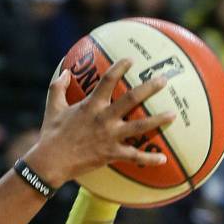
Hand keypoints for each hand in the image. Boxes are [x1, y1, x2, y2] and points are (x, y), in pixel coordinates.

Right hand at [26, 59, 174, 186]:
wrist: (50, 162)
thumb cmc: (51, 135)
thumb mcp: (52, 109)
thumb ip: (58, 88)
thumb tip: (65, 72)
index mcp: (90, 105)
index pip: (107, 80)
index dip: (120, 68)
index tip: (131, 60)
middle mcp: (104, 118)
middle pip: (131, 99)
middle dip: (149, 88)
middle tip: (164, 80)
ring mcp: (109, 136)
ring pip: (139, 127)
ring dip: (158, 120)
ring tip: (173, 114)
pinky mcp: (111, 154)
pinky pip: (134, 157)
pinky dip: (148, 159)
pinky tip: (163, 159)